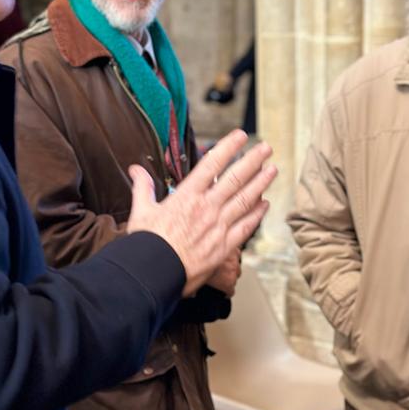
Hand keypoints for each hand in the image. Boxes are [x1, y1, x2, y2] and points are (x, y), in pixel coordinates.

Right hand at [126, 130, 274, 295]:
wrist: (154, 274)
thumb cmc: (147, 244)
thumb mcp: (141, 211)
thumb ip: (143, 187)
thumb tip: (136, 169)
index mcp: (187, 195)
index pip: (211, 164)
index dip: (228, 147)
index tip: (240, 135)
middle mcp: (206, 207)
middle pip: (235, 178)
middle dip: (253, 161)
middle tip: (266, 148)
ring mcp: (218, 226)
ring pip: (245, 199)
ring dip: (261, 183)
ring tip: (272, 170)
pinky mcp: (224, 246)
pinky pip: (246, 227)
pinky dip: (257, 214)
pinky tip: (265, 204)